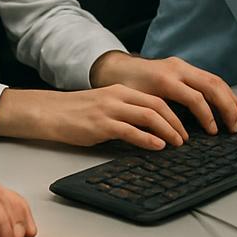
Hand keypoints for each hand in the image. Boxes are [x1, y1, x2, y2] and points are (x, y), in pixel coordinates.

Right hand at [0, 84, 188, 149]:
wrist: (49, 112)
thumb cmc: (77, 113)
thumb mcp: (105, 105)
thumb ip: (126, 111)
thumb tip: (151, 128)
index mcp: (120, 90)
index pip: (155, 98)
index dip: (174, 113)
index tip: (184, 128)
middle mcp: (117, 96)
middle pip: (157, 105)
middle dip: (176, 122)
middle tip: (186, 138)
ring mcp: (109, 109)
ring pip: (148, 116)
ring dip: (167, 130)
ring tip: (177, 143)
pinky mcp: (100, 124)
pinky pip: (130, 130)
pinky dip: (148, 139)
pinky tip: (157, 146)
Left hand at [91, 52, 236, 134]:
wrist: (117, 68)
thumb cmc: (125, 88)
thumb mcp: (138, 104)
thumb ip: (157, 117)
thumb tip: (175, 138)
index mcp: (165, 79)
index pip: (195, 98)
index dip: (207, 117)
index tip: (213, 133)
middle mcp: (177, 68)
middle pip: (211, 85)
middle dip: (226, 107)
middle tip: (234, 127)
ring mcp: (182, 65)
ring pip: (214, 79)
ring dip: (229, 98)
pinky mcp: (184, 66)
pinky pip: (209, 77)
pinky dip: (222, 91)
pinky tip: (229, 103)